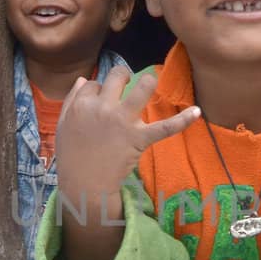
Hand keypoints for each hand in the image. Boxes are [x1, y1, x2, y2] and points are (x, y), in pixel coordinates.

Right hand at [53, 66, 199, 259]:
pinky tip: (197, 111)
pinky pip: (165, 127)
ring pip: (143, 88)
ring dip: (149, 81)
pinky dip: (183, 120)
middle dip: (123, 75)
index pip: (94, 83)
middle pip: (117, 76)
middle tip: (127, 82)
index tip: (101, 100)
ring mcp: (123, 122)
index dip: (99, 89)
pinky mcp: (139, 138)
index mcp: (82, 104)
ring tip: (151, 81)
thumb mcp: (63, 124)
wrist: (84, 185)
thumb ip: (72, 100)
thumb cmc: (71, 155)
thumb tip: (84, 80)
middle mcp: (103, 108)